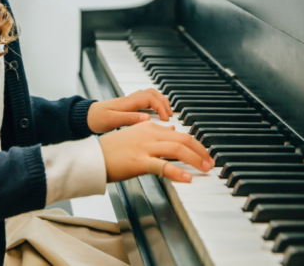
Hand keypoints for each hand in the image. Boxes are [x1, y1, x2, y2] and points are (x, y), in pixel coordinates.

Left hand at [87, 88, 172, 132]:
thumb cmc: (96, 119)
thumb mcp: (112, 121)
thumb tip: (147, 119)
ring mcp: (129, 101)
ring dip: (160, 101)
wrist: (85, 117)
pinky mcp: (128, 105)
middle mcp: (130, 99)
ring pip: (150, 94)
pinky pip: (145, 99)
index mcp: (128, 102)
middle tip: (170, 115)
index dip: (162, 108)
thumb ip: (130, 119)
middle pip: (153, 93)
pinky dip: (154, 103)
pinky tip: (154, 113)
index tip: (166, 119)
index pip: (151, 99)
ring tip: (166, 113)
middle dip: (165, 102)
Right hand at [99, 122, 214, 182]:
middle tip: (210, 162)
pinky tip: (187, 178)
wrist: (94, 157)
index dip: (195, 144)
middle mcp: (149, 134)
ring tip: (204, 169)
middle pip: (183, 139)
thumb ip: (155, 133)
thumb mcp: (136, 135)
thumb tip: (172, 130)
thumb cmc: (112, 150)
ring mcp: (145, 147)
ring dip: (195, 159)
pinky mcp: (140, 161)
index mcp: (149, 126)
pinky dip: (178, 172)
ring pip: (178, 149)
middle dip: (201, 151)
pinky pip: (163, 166)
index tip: (203, 153)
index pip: (179, 133)